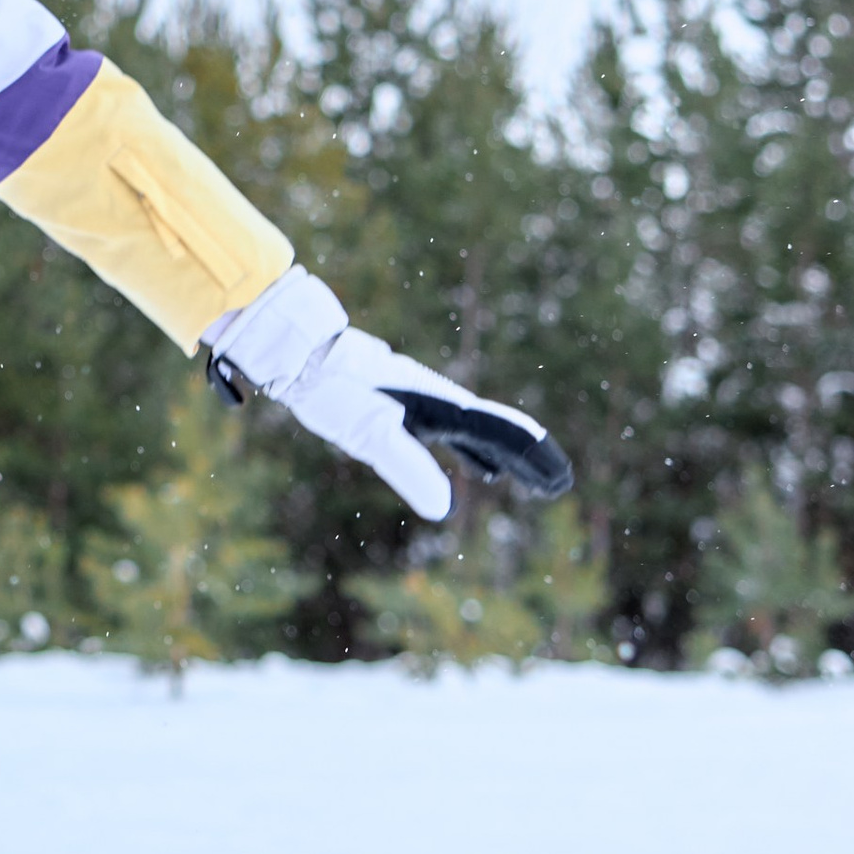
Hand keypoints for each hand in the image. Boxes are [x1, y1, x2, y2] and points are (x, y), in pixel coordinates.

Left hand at [205, 265, 572, 520]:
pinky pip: (446, 428)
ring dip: (498, 452)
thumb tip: (445, 510)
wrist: (293, 344)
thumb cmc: (328, 385)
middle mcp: (432, 397)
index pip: (496, 432)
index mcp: (435, 402)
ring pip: (469, 428)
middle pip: (490, 430)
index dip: (531, 457)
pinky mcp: (395, 399)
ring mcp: (415, 397)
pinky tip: (469, 463)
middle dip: (524, 457)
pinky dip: (468, 447)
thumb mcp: (369, 433)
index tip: (560, 480)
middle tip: (557, 484)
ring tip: (516, 476)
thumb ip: (407, 466)